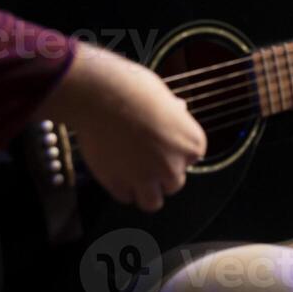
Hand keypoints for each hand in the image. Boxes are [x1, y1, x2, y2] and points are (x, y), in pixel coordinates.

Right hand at [31, 42, 206, 211]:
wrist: (101, 95)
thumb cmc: (133, 89)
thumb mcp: (163, 96)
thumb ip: (173, 113)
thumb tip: (179, 110)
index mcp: (192, 143)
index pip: (191, 158)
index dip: (174, 151)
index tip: (160, 142)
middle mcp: (173, 166)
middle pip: (174, 183)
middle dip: (161, 173)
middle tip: (144, 157)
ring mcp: (146, 178)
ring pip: (153, 202)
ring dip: (145, 191)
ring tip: (133, 174)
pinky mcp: (118, 184)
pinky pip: (125, 197)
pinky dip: (121, 188)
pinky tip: (116, 170)